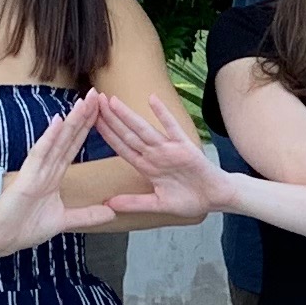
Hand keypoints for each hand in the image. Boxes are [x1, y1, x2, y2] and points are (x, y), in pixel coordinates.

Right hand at [0, 95, 108, 254]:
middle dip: (83, 117)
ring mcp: (35, 172)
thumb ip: (86, 215)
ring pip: (56, 141)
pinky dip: (49, 138)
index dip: (87, 129)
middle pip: (68, 138)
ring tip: (84, 101)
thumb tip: (111, 213)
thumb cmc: (21, 229)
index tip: (101, 111)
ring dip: (70, 121)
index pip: (73, 147)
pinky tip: (58, 122)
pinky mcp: (26, 180)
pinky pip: (39, 155)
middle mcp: (45, 170)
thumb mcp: (63, 221)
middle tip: (97, 94)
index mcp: (52, 177)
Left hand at [88, 93, 221, 225]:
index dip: (106, 135)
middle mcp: (154, 154)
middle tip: (93, 101)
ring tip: (112, 101)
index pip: (121, 147)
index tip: (90, 122)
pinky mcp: (184, 146)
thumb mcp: (158, 204)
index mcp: (146, 167)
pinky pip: (172, 128)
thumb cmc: (189, 200)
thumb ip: (135, 203)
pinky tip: (152, 100)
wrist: (215, 198)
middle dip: (110, 119)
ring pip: (144, 129)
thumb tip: (109, 205)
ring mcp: (169, 148)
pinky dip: (163, 114)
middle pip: (128, 134)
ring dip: (128, 115)